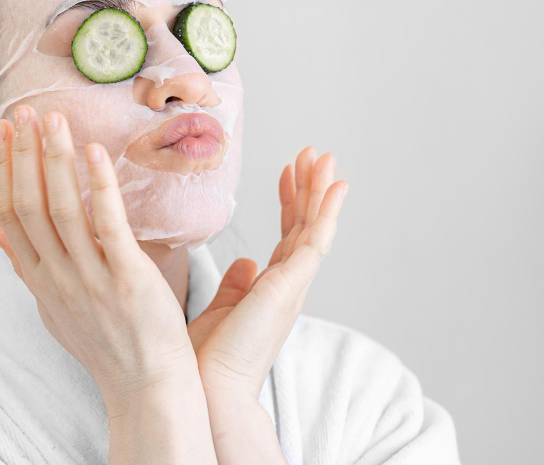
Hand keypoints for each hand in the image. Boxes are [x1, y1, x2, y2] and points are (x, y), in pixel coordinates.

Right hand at [0, 105, 199, 405]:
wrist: (146, 388)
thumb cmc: (105, 346)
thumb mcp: (52, 309)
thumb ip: (24, 268)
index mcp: (38, 281)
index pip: (9, 216)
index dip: (5, 171)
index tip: (4, 134)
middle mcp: (57, 278)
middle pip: (28, 206)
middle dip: (23, 155)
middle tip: (24, 112)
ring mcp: (90, 279)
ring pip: (61, 209)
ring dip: (54, 159)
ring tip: (54, 119)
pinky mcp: (127, 280)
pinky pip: (108, 225)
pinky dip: (99, 185)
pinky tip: (96, 152)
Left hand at [191, 146, 348, 401]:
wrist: (209, 389)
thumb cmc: (210, 358)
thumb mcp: (223, 310)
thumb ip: (236, 286)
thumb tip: (245, 264)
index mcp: (271, 288)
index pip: (286, 234)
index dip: (290, 201)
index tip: (289, 170)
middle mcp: (288, 284)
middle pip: (305, 225)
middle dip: (311, 188)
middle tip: (315, 153)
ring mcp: (293, 285)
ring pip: (315, 227)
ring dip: (321, 190)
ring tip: (325, 156)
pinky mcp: (290, 287)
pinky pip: (314, 241)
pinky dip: (327, 212)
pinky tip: (334, 187)